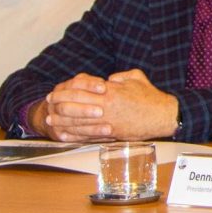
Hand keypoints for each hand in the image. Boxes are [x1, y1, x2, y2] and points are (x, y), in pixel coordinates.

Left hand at [32, 70, 177, 141]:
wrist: (163, 115)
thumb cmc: (151, 96)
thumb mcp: (136, 78)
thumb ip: (120, 76)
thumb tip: (109, 79)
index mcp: (111, 90)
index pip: (82, 89)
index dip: (66, 90)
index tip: (56, 91)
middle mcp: (106, 105)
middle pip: (76, 105)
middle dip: (59, 104)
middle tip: (48, 104)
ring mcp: (108, 121)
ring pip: (79, 122)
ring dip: (63, 121)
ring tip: (51, 121)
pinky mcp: (112, 133)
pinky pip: (88, 135)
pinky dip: (75, 135)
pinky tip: (66, 135)